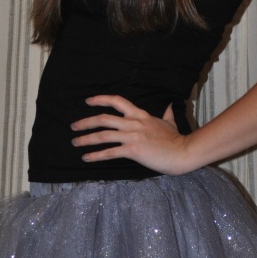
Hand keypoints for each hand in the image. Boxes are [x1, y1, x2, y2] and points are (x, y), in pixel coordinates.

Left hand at [71, 95, 194, 174]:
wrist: (182, 152)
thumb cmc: (176, 139)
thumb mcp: (170, 122)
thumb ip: (167, 114)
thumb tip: (170, 106)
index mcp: (140, 115)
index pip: (117, 101)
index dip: (100, 99)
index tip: (88, 101)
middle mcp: (133, 123)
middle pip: (103, 119)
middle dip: (85, 122)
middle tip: (73, 127)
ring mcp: (132, 136)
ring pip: (102, 135)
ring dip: (86, 139)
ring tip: (75, 143)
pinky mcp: (132, 150)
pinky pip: (109, 152)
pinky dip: (95, 155)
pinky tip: (86, 158)